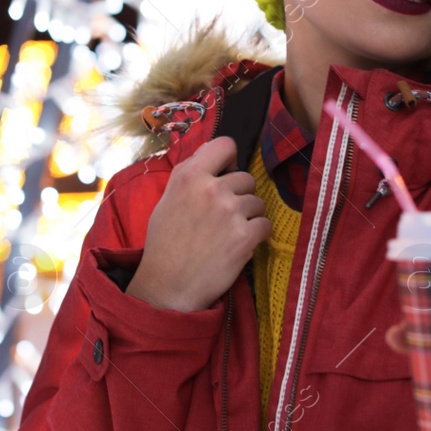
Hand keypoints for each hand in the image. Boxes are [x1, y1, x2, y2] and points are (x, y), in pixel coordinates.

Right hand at [127, 136, 269, 311]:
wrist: (168, 285)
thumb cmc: (165, 242)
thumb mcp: (169, 197)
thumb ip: (192, 173)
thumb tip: (216, 156)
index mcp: (190, 175)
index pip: (226, 144)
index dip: (229, 160)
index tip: (225, 174)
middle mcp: (212, 188)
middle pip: (246, 178)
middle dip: (239, 195)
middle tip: (222, 216)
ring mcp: (231, 211)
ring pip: (258, 203)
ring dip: (248, 217)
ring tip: (227, 234)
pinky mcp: (245, 236)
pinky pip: (265, 225)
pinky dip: (256, 236)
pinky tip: (238, 245)